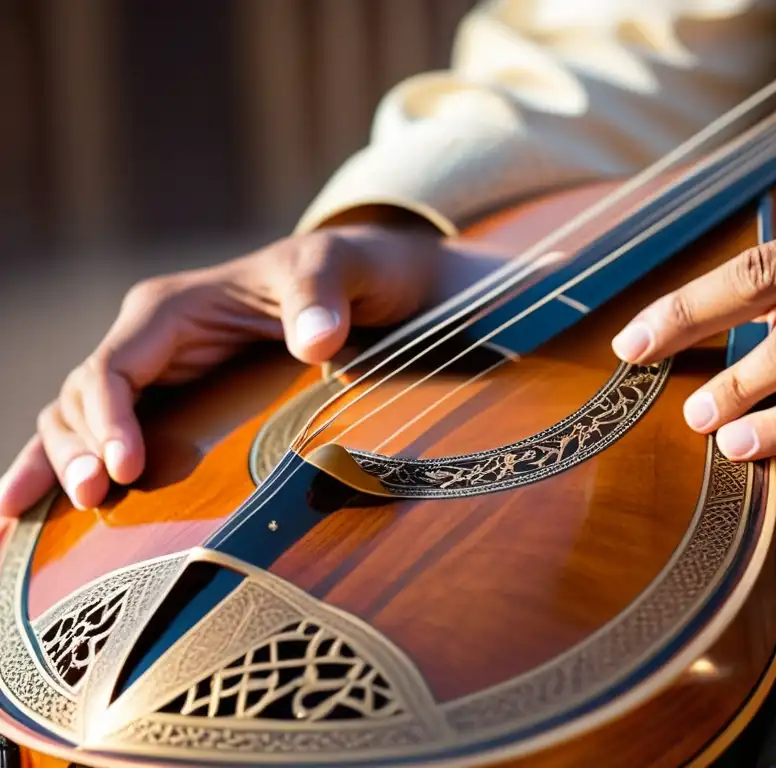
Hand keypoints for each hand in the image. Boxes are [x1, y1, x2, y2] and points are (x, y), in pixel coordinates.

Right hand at [0, 224, 497, 516]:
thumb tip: (315, 342)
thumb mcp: (341, 270)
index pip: (115, 368)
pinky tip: (33, 518)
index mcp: (173, 310)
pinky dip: (68, 467)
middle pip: (82, 400)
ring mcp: (160, 374)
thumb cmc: (346, 271)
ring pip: (79, 421)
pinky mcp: (175, 403)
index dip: (108, 419)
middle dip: (75, 450)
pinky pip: (108, 435)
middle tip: (92, 500)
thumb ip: (323, 299)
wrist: (365, 282)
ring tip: (28, 524)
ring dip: (57, 465)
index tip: (124, 469)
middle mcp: (152, 342)